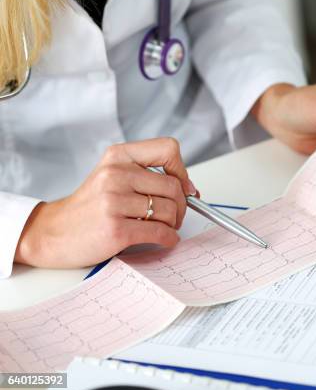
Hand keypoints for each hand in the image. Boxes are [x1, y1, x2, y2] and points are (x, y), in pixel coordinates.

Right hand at [15, 138, 196, 268]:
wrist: (51, 232)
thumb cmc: (87, 207)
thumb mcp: (112, 176)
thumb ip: (146, 176)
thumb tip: (190, 189)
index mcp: (118, 156)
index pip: (168, 149)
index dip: (182, 170)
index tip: (183, 187)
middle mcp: (116, 174)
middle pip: (174, 187)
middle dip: (181, 205)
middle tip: (175, 215)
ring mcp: (114, 202)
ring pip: (169, 210)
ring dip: (173, 223)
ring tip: (163, 227)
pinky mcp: (116, 229)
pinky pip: (160, 233)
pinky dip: (169, 239)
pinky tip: (165, 239)